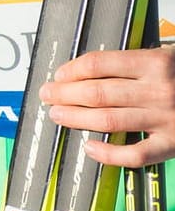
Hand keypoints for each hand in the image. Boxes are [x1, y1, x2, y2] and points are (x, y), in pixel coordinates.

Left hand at [42, 46, 174, 166]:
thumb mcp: (167, 56)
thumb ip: (133, 62)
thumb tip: (89, 68)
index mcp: (155, 62)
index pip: (99, 64)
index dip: (71, 70)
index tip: (58, 75)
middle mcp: (158, 90)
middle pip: (97, 92)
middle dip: (64, 94)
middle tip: (48, 95)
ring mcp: (166, 120)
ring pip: (108, 120)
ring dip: (76, 118)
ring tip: (57, 115)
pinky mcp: (174, 145)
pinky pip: (136, 154)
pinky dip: (109, 153)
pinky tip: (90, 147)